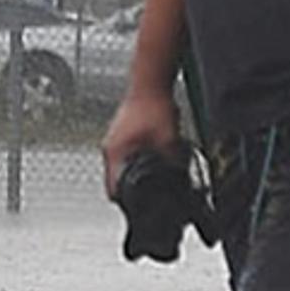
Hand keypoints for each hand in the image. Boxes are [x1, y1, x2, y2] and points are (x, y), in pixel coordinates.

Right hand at [100, 77, 178, 201]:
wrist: (150, 81)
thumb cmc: (153, 104)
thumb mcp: (168, 139)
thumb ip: (173, 161)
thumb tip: (179, 177)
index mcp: (114, 154)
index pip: (112, 189)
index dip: (125, 202)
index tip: (136, 209)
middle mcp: (110, 148)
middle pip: (116, 180)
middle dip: (131, 189)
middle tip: (149, 193)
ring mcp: (114, 140)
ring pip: (121, 168)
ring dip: (135, 173)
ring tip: (153, 174)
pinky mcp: (122, 133)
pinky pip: (127, 154)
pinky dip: (138, 160)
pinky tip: (153, 155)